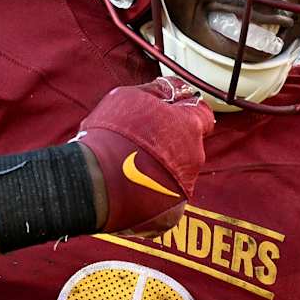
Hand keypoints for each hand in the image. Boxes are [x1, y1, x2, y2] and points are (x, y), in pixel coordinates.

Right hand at [74, 78, 213, 233]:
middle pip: (188, 145)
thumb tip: (174, 87)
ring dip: (161, 168)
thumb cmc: (112, 136)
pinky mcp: (172, 213)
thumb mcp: (131, 97)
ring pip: (177, 173)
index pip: (202, 114)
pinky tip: (131, 188)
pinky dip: (153, 193)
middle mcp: (194, 158)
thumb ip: (158, 91)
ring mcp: (185, 187)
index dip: (186, 111)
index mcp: (189, 127)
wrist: (96, 183)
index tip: (171, 111)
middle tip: (141, 140)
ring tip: (131, 166)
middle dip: (171, 142)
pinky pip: (166, 198)